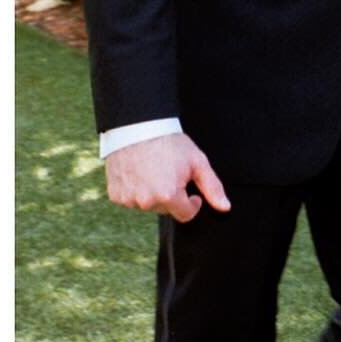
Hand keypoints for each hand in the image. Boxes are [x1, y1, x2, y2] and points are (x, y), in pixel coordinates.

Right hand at [104, 131, 229, 222]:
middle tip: (170, 173)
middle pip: (166, 209)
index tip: (191, 190)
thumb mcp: (197, 161)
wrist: (137, 127)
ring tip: (154, 171)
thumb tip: (225, 208)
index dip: (192, 203)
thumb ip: (212, 187)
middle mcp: (147, 202)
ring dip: (153, 194)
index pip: (186, 214)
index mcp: (168, 195)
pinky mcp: (115, 195)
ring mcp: (129, 199)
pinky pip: (131, 199)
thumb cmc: (170, 143)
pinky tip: (139, 172)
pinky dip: (136, 190)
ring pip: (148, 204)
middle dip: (172, 196)